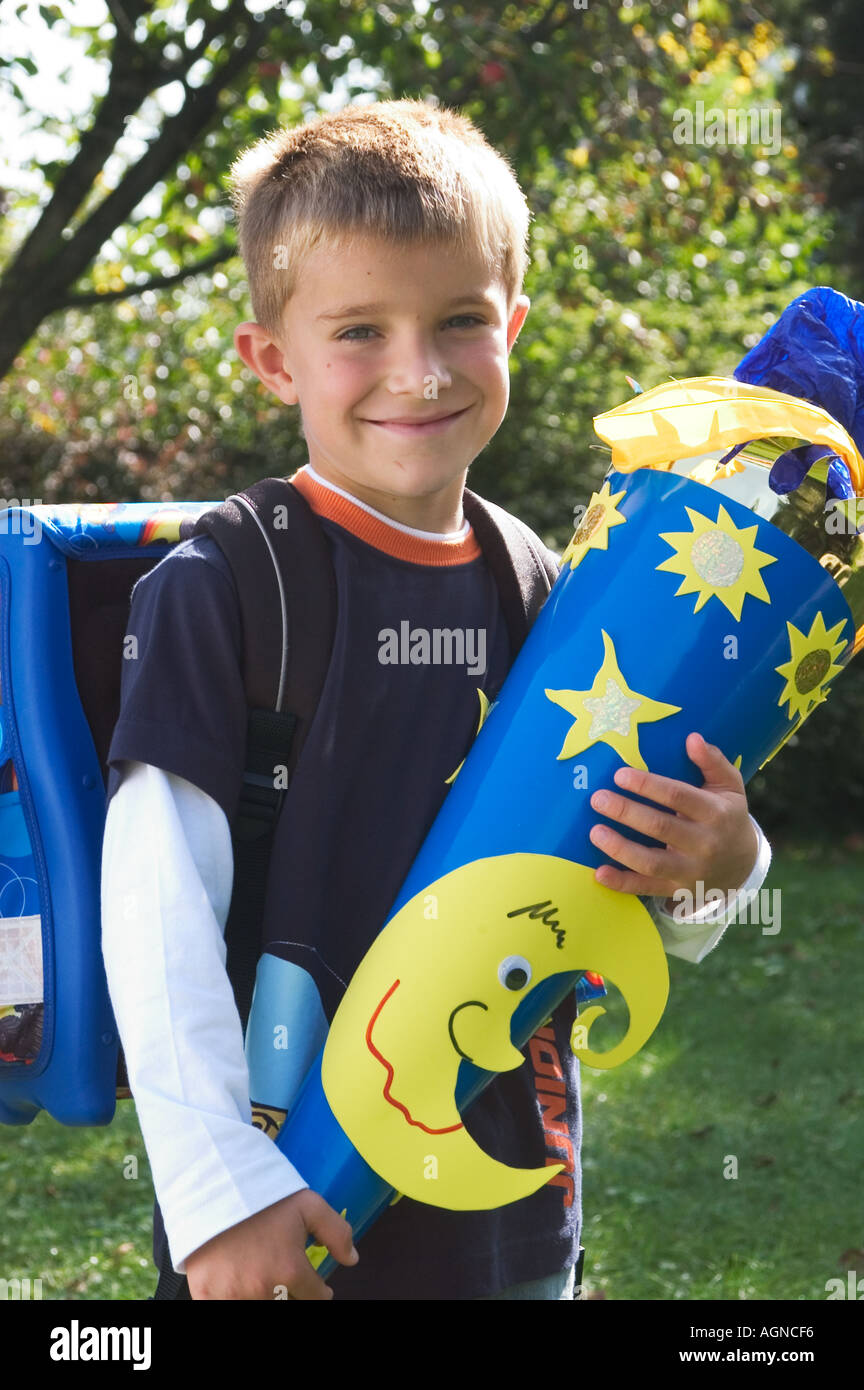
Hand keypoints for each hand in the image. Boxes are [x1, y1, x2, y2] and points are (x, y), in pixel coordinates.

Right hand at [185, 1188, 357, 1299]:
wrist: (213, 1185)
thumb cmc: (262, 1196)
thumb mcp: (307, 1204)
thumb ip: (336, 1232)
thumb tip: (352, 1259)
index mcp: (290, 1270)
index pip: (316, 1298)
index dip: (318, 1290)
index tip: (314, 1285)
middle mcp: (263, 1289)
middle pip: (286, 1303)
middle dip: (288, 1290)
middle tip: (280, 1271)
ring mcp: (232, 1295)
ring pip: (258, 1304)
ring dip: (262, 1293)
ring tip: (257, 1271)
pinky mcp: (206, 1295)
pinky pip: (225, 1307)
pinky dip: (232, 1296)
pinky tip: (234, 1283)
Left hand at [587, 732, 757, 901]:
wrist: (743, 865)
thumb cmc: (728, 817)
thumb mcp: (730, 788)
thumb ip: (713, 762)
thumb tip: (693, 738)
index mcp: (715, 813)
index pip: (678, 797)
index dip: (648, 786)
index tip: (620, 775)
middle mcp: (704, 844)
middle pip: (660, 827)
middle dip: (626, 812)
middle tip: (598, 798)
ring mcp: (689, 871)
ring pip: (651, 862)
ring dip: (620, 848)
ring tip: (594, 831)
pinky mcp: (676, 889)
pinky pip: (646, 888)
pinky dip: (622, 883)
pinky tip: (599, 873)